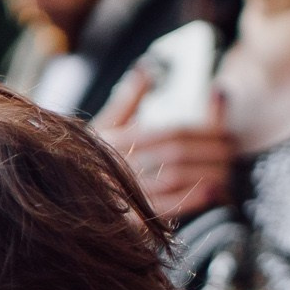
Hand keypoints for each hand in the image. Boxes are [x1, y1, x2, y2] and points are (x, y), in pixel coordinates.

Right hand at [94, 73, 235, 220]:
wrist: (56, 202)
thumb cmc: (85, 162)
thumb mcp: (102, 129)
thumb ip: (127, 102)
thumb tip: (145, 69)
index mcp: (116, 139)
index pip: (171, 132)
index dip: (204, 132)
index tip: (228, 135)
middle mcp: (118, 162)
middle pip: (176, 153)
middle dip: (210, 153)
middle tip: (233, 155)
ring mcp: (120, 192)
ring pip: (173, 177)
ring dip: (205, 175)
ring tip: (228, 174)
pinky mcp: (125, 219)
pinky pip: (162, 208)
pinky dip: (189, 200)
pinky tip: (211, 194)